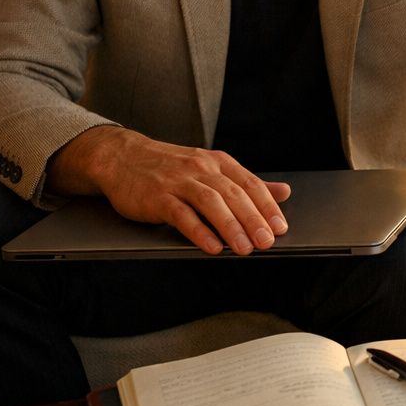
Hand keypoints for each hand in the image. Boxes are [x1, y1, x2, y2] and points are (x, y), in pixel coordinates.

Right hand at [58, 127, 290, 254]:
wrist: (122, 157)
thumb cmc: (169, 167)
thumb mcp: (211, 169)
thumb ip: (246, 183)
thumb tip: (283, 192)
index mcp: (217, 163)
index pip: (249, 183)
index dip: (267, 206)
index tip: (281, 227)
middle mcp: (201, 169)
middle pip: (233, 194)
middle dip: (253, 219)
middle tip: (268, 241)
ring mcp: (179, 182)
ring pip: (211, 203)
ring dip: (231, 226)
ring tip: (245, 248)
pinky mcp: (158, 197)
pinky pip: (182, 215)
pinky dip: (199, 232)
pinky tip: (212, 247)